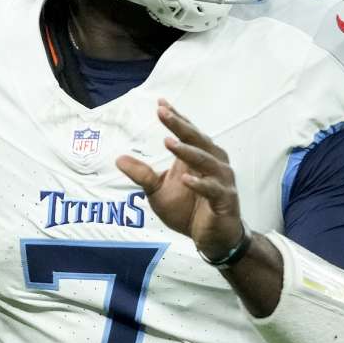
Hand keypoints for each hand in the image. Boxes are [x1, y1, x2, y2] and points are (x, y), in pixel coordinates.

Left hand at [116, 99, 244, 259]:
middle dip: (180, 125)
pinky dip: (200, 184)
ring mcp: (221, 181)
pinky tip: (186, 179)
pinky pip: (213, 190)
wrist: (212, 239)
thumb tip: (118, 159)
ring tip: (169, 142)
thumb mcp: (158, 192)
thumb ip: (142, 175)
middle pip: (197, 140)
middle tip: (163, 112)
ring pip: (207, 161)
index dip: (176, 118)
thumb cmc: (187, 211)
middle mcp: (214, 163)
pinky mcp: (225, 200)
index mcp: (198, 157)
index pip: (187, 132)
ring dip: (188, 151)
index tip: (160, 103)